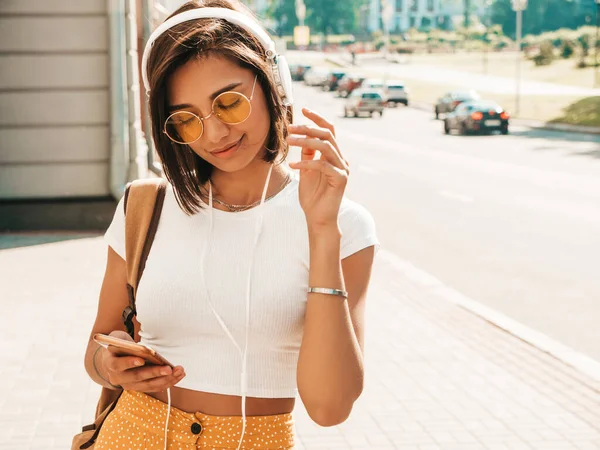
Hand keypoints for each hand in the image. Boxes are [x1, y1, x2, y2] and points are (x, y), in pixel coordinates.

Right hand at [101, 330, 185, 392]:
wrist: (112, 360)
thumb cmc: (119, 346)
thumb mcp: (119, 340)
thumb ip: (126, 343)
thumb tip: (143, 349)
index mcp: (111, 363)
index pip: (118, 364)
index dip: (129, 362)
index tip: (141, 360)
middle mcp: (118, 378)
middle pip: (137, 377)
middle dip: (154, 373)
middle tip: (169, 369)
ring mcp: (128, 385)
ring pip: (148, 385)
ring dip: (166, 379)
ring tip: (180, 372)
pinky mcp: (138, 387)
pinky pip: (154, 387)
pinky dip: (167, 382)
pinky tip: (178, 376)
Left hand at [287, 108, 348, 228]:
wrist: (318, 218)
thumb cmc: (312, 196)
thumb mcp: (306, 171)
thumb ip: (307, 154)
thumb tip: (301, 136)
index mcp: (334, 156)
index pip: (329, 130)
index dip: (317, 118)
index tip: (303, 109)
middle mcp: (341, 160)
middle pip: (327, 135)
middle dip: (308, 128)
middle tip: (289, 127)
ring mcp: (343, 169)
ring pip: (325, 146)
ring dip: (305, 141)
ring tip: (288, 140)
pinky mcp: (340, 179)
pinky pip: (322, 165)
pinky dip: (306, 162)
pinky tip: (293, 164)